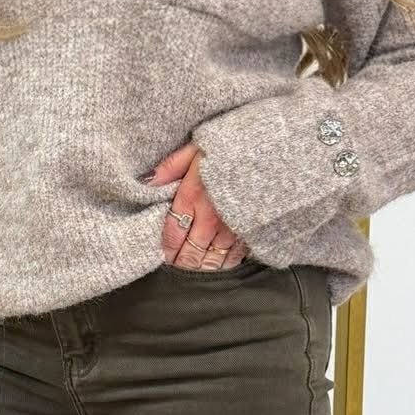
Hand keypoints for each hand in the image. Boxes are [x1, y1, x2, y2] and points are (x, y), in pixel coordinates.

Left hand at [141, 139, 251, 268]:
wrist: (268, 150)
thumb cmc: (229, 149)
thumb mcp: (194, 150)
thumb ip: (170, 168)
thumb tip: (146, 182)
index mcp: (193, 197)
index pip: (172, 234)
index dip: (166, 248)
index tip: (164, 253)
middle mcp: (211, 219)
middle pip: (190, 252)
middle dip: (181, 261)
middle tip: (177, 263)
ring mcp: (232, 229)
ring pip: (211, 259)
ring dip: (200, 266)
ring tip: (195, 265)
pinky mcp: (250, 232)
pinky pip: (234, 257)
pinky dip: (224, 263)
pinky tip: (219, 262)